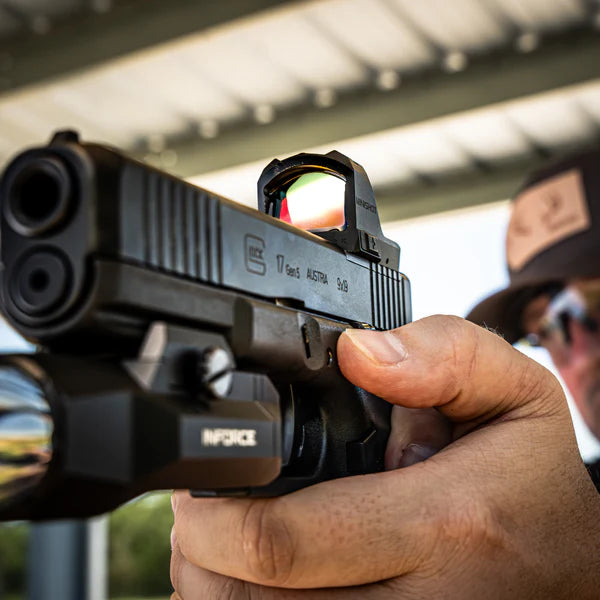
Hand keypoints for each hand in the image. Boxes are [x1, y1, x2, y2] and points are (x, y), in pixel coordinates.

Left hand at [170, 315, 599, 598]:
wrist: (574, 565)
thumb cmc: (531, 479)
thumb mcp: (513, 391)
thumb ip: (440, 355)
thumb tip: (355, 352)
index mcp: (441, 526)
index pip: (285, 542)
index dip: (215, 515)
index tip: (197, 484)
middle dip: (203, 552)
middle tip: (203, 506)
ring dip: (217, 585)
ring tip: (225, 536)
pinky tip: (260, 575)